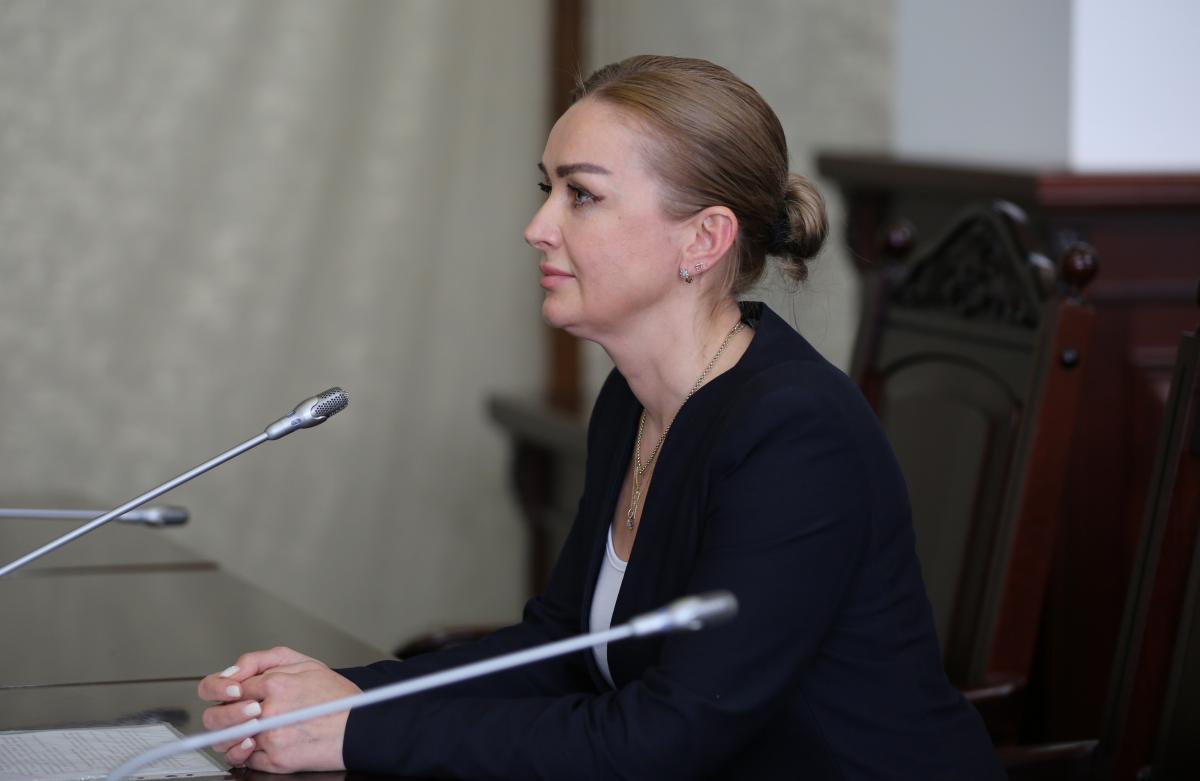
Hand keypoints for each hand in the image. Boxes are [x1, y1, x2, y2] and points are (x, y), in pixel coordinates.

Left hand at [197, 646, 360, 771]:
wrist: (360, 729)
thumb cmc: (337, 698)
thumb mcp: (306, 663)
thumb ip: (265, 660)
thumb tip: (234, 672)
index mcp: (276, 683)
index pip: (229, 686)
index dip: (229, 690)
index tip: (234, 695)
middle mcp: (270, 711)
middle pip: (219, 715)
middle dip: (222, 715)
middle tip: (236, 715)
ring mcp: (271, 737)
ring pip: (227, 740)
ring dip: (231, 737)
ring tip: (248, 732)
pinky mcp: (276, 760)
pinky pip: (246, 760)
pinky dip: (247, 754)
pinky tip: (259, 745)